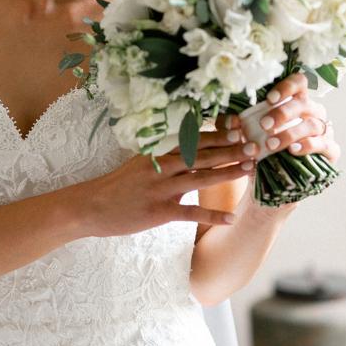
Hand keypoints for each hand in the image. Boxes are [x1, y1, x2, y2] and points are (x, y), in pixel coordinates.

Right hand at [82, 127, 258, 237]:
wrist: (90, 207)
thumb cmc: (116, 188)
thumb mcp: (138, 166)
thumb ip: (163, 160)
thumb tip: (185, 157)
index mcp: (157, 153)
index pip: (192, 139)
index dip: (218, 133)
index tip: (240, 126)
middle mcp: (161, 167)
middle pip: (202, 155)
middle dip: (231, 149)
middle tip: (256, 144)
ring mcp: (160, 188)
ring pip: (200, 177)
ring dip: (228, 172)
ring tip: (251, 169)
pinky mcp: (158, 211)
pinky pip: (190, 212)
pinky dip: (211, 215)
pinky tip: (230, 218)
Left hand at [224, 73, 341, 165]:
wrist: (274, 179)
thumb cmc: (262, 149)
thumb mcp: (246, 135)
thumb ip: (237, 125)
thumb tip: (229, 119)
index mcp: (296, 101)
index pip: (298, 83)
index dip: (286, 87)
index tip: (269, 99)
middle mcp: (313, 112)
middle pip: (304, 103)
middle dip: (283, 113)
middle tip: (264, 125)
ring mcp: (324, 130)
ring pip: (312, 125)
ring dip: (290, 133)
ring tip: (272, 144)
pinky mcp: (330, 150)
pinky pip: (324, 144)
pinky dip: (308, 146)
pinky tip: (294, 151)